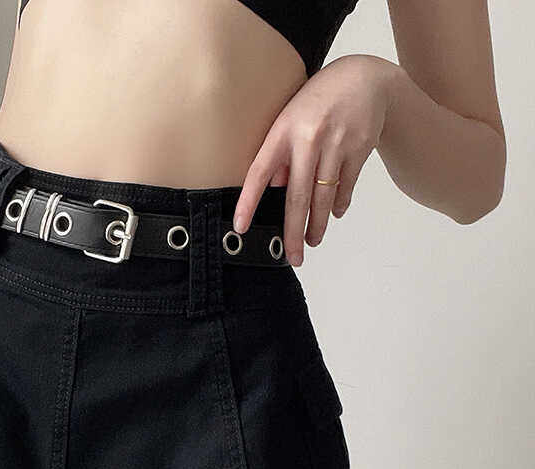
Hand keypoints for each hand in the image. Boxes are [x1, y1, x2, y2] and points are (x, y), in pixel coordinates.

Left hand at [233, 54, 397, 265]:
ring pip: (324, 197)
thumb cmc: (318, 102)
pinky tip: (333, 216)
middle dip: (293, 232)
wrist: (364, 76)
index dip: (248, 202)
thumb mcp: (290, 118)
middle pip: (297, 196)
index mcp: (283, 131)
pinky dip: (339, 204)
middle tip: (292, 257)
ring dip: (318, 225)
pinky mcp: (359, 148)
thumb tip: (274, 190)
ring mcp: (336, 143)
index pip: (259, 173)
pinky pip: (345, 186)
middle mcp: (309, 138)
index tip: (240, 227)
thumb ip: (281, 154)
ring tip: (312, 242)